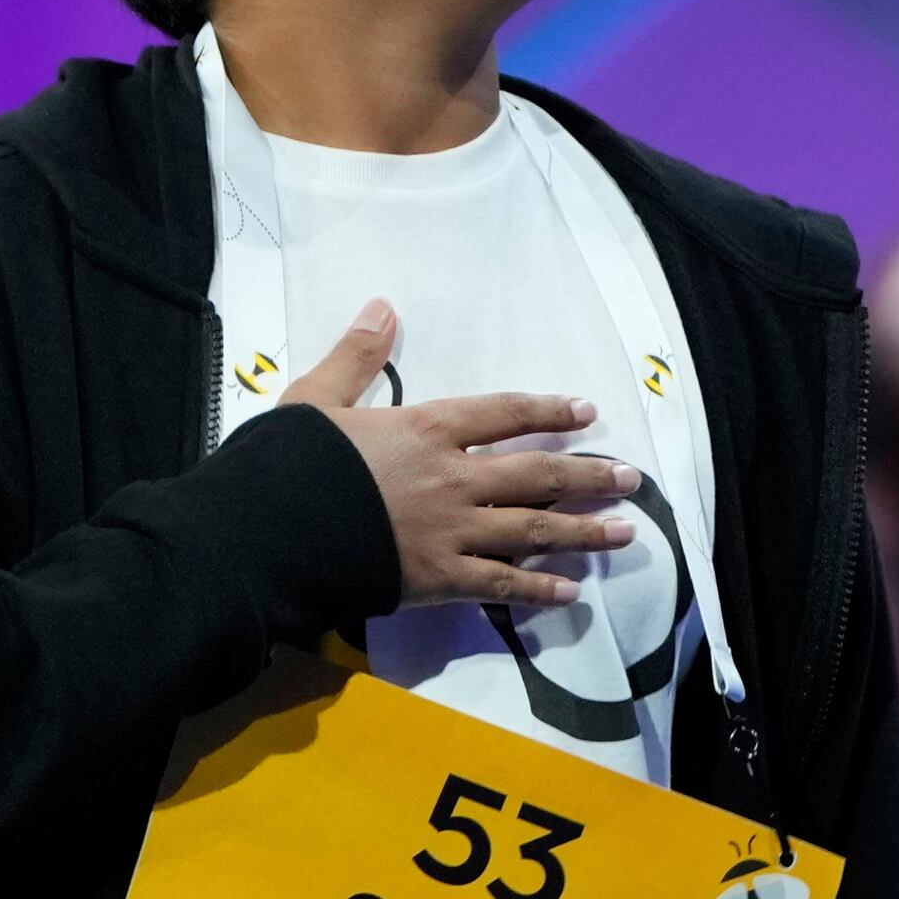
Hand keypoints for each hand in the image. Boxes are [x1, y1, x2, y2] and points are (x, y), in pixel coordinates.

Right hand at [277, 300, 642, 608]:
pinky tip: (571, 592)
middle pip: (537, 474)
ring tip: (626, 531)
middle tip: (632, 479)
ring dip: (584, 530)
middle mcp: (453, 479)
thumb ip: (356, 356)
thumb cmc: (287, 465)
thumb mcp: (316, 398)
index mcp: (426, 431)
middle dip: (590, 475)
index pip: (504, 413)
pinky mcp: (439, 580)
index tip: (587, 412)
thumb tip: (383, 306)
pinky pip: (502, 585)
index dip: (549, 410)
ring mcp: (451, 532)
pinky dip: (539, 590)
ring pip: (534, 530)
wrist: (267, 534)